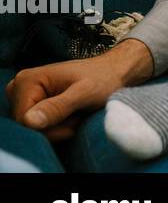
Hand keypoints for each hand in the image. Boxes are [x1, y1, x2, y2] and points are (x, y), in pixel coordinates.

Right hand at [4, 38, 153, 141]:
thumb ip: (57, 107)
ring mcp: (24, 98)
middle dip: (55, 128)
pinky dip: (58, 127)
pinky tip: (72, 116)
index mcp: (27, 80)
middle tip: (78, 115)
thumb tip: (28, 121)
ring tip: (77, 113)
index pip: (24, 121)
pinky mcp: (33, 105)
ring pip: (35, 129)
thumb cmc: (103, 79)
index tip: (74, 120)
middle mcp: (18, 88)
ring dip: (58, 128)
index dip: (49, 129)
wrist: (114, 73)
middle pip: (28, 127)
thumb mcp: (84, 93)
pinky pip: (40, 127)